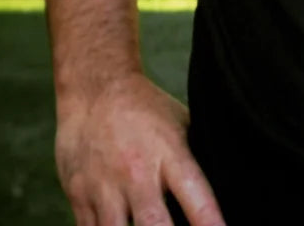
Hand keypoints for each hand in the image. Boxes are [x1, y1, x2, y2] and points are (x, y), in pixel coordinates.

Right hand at [56, 72, 225, 225]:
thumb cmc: (147, 109)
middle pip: (153, 224)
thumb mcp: (180, 124)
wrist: (95, 90)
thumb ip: (195, 159)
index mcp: (170, 154)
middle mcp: (138, 174)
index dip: (210, 222)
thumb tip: (225, 183)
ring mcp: (105, 187)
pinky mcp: (79, 196)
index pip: (196, 196)